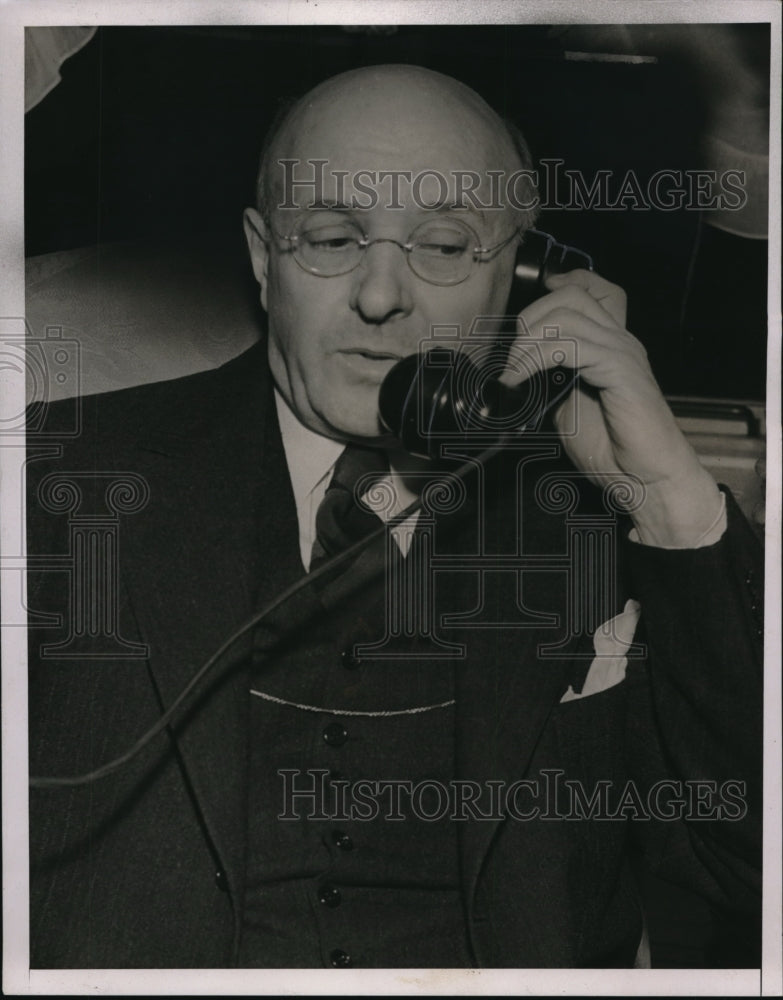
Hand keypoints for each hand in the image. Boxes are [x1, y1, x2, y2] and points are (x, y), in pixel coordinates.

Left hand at [499, 269, 722, 545]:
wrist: (645, 479)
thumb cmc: (614, 450)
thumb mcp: (569, 409)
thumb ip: (552, 382)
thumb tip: (517, 372)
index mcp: (610, 345)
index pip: (595, 290)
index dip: (563, 284)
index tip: (532, 305)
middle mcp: (620, 341)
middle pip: (573, 296)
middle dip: (532, 317)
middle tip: (513, 357)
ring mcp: (623, 353)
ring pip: (569, 315)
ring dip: (529, 340)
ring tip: (514, 372)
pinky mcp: (621, 371)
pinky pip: (572, 346)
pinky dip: (536, 358)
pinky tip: (520, 378)